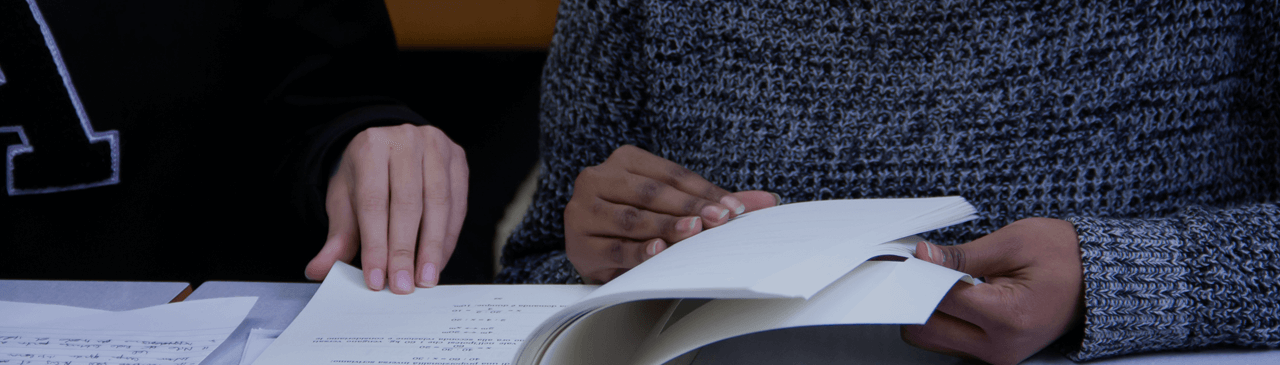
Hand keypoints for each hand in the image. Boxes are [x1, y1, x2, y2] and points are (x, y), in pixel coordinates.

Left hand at [304, 124, 468, 294]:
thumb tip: (317, 270)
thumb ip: (337, 237)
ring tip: (424, 280)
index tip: (377, 279)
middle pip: (408, 203)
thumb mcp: (345, 202)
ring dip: (432, 247)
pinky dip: (448, 237)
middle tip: (402, 286)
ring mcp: (437, 146)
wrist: (390, 150)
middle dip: (404, 250)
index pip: (374, 202)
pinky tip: (438, 261)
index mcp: (371, 146)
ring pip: (438, 204)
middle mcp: (406, 139)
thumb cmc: (366, 179)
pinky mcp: (458, 160)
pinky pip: (457, 204)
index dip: (376, 244)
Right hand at [565, 145, 777, 283]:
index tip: (733, 208)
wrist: (591, 245)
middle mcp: (597, 178)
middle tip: (720, 219)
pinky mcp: (578, 242)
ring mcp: (583, 210)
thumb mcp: (672, 205)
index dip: (703, 191)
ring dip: (666, 226)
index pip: (669, 174)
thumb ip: (713, 201)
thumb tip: (767, 201)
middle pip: (651, 192)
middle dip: (689, 207)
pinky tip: (658, 250)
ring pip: (632, 218)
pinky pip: (614, 247)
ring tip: (694, 231)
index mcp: (623, 160)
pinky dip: (638, 251)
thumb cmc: (637, 219)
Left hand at [900, 218, 1084, 363]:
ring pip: (932, 340)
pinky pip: (949, 341)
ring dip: (925, 310)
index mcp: (1008, 317)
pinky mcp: (994, 354)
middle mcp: (1000, 346)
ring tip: (938, 279)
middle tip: (917, 267)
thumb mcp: (1014, 242)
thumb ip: (962, 255)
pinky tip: (950, 293)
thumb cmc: (1065, 256)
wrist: (1098, 278)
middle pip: (925, 330)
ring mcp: (997, 355)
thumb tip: (923, 257)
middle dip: (915, 296)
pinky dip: (941, 318)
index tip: (907, 255)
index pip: (939, 299)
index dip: (917, 274)